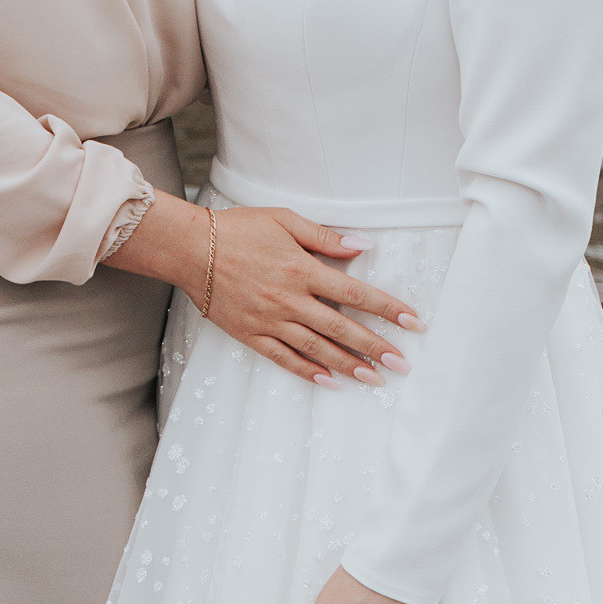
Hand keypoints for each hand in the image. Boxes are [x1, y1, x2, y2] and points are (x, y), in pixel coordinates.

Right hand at [110, 190, 419, 385]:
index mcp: (302, 270)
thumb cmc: (238, 229)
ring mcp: (270, 321)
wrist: (190, 249)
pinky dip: (307, 371)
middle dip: (376, 347)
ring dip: (348, 365)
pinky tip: (330, 382)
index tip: (412, 323)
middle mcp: (290, 300)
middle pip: (342, 329)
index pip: (355, 294)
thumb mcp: (284, 221)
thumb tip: (362, 246)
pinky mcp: (251, 334)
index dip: (387, 309)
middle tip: (403, 365)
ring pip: (317, 349)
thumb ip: (325, 237)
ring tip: (375, 379)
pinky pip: (283, 358)